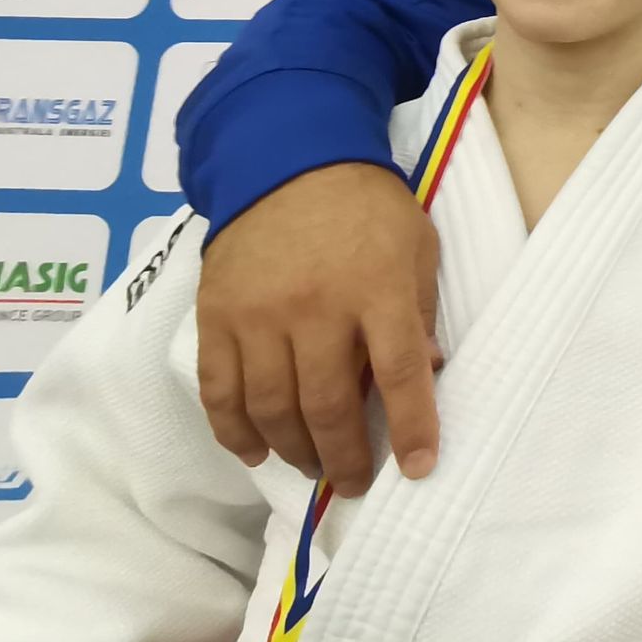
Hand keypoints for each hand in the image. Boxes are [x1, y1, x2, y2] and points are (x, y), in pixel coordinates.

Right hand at [195, 163, 441, 496]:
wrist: (287, 160)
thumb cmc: (366, 207)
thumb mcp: (416, 247)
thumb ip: (420, 311)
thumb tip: (426, 375)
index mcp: (376, 287)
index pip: (400, 373)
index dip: (412, 428)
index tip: (417, 468)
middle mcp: (315, 306)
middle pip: (328, 404)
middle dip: (345, 457)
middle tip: (355, 481)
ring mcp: (258, 314)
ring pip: (272, 408)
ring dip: (295, 450)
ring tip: (315, 466)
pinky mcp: (215, 316)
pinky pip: (220, 391)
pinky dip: (235, 432)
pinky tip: (257, 452)